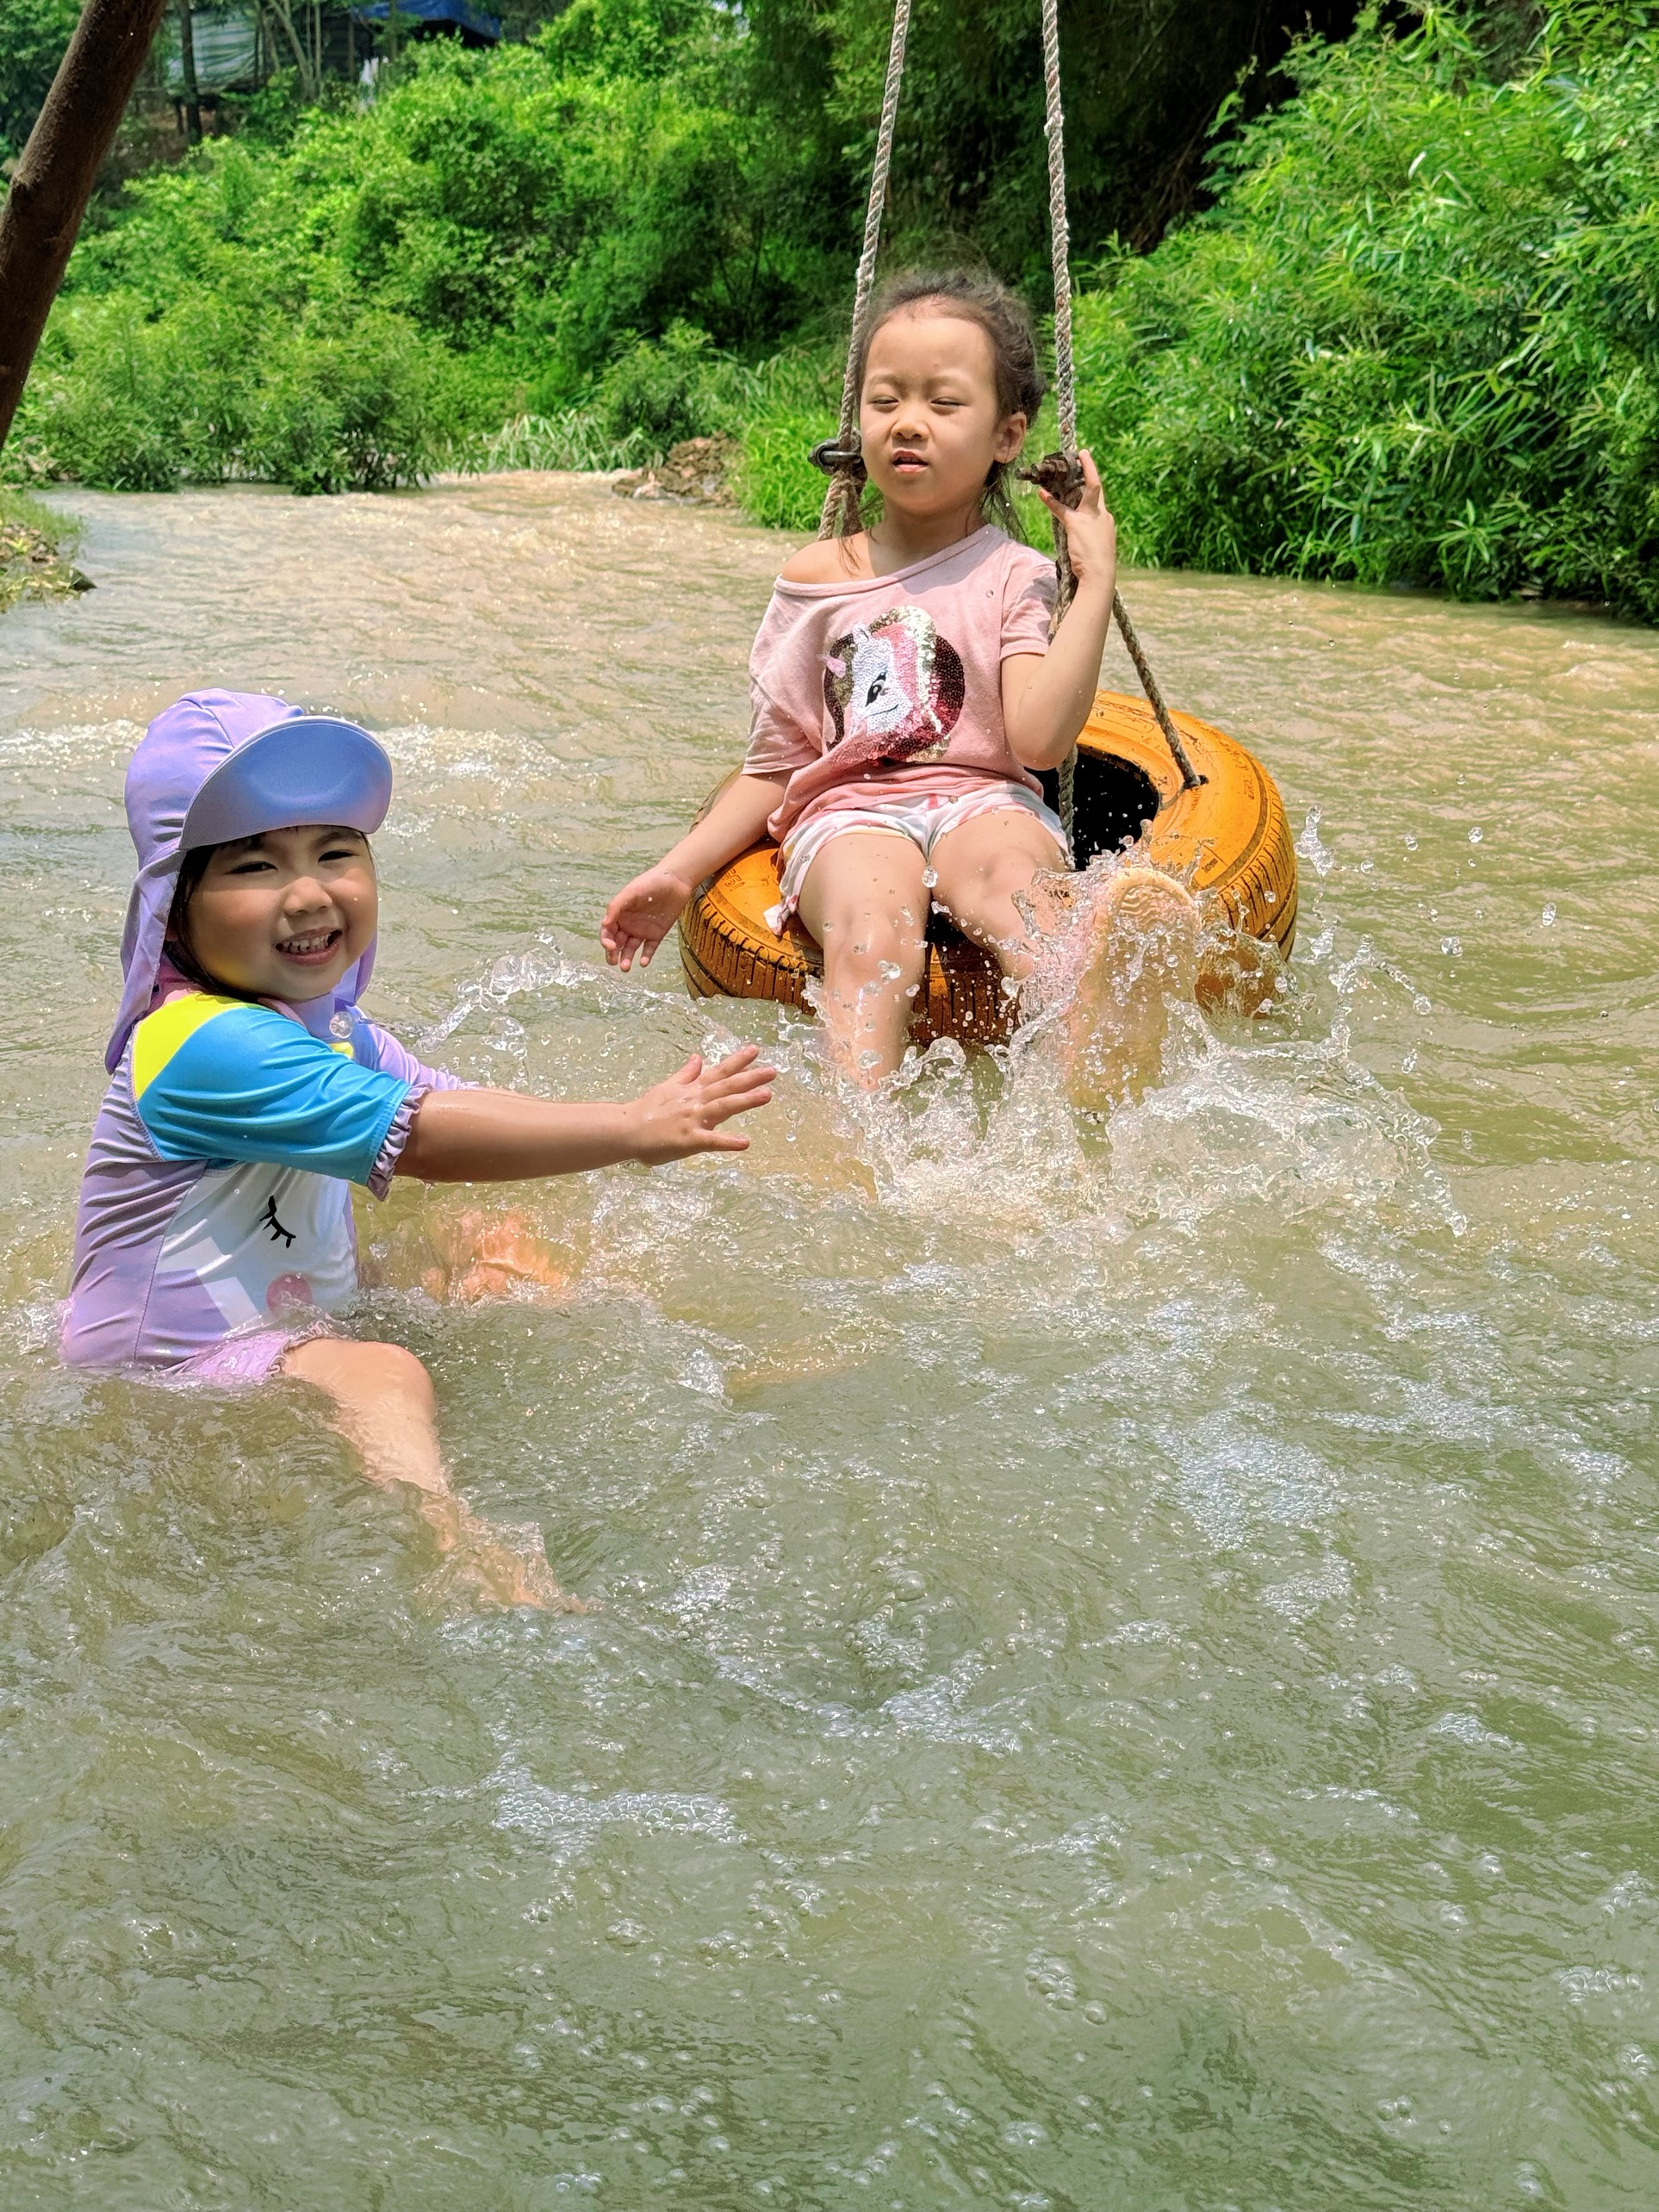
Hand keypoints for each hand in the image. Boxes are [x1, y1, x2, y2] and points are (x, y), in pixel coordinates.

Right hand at [601, 862, 695, 970]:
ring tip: (625, 968)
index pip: (607, 931)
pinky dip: (646, 957)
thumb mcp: (631, 892)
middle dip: (613, 954)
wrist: (676, 881)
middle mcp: (629, 924)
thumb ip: (617, 906)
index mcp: (619, 914)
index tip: (610, 947)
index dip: (606, 941)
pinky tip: (643, 962)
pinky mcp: (656, 934)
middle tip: (614, 962)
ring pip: (631, 948)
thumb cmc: (651, 882)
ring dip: (626, 958)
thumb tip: (605, 924)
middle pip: (617, 943)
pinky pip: (649, 949)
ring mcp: (642, 930)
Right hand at [624, 1045, 775, 1162]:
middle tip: (773, 1071)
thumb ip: (685, 1074)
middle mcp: (695, 1101)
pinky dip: (727, 1141)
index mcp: (692, 1090)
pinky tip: (745, 1143)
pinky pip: (711, 1141)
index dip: (738, 1062)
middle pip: (727, 1086)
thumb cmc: (646, 1110)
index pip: (718, 1072)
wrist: (627, 1130)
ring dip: (745, 1101)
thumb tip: (698, 1058)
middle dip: (750, 1078)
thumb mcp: (667, 1087)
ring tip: (767, 1095)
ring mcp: (693, 1120)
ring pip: (723, 1107)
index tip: (756, 1050)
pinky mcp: (688, 1140)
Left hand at [1037, 449, 1115, 586]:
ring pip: (1085, 490)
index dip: (1095, 486)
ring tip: (1064, 462)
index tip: (1091, 473)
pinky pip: (1061, 509)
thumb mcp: (1097, 547)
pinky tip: (1042, 493)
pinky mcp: (1077, 524)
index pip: (1100, 500)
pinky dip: (1050, 501)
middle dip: (1090, 469)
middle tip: (1083, 454)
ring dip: (1074, 475)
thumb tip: (1081, 536)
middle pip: (1096, 487)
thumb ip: (1091, 536)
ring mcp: (1091, 518)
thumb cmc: (1098, 566)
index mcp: (1106, 521)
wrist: (1100, 574)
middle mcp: (1102, 515)